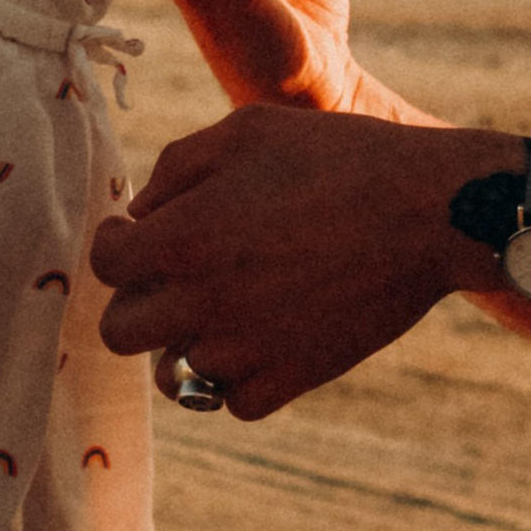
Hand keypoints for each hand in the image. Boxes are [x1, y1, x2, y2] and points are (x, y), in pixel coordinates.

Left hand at [90, 101, 518, 415]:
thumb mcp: (246, 131)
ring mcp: (247, 348)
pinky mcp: (293, 377)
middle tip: (166, 277)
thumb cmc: (336, 157)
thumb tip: (141, 212)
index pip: (104, 264)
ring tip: (214, 309)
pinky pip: (234, 400)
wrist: (427, 211)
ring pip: (173, 374)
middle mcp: (203, 301)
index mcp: (183, 237)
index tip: (131, 233)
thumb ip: (177, 167)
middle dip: (134, 300)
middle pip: (120, 332)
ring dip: (182, 342)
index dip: (112, 242)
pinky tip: (257, 336)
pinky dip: (236, 376)